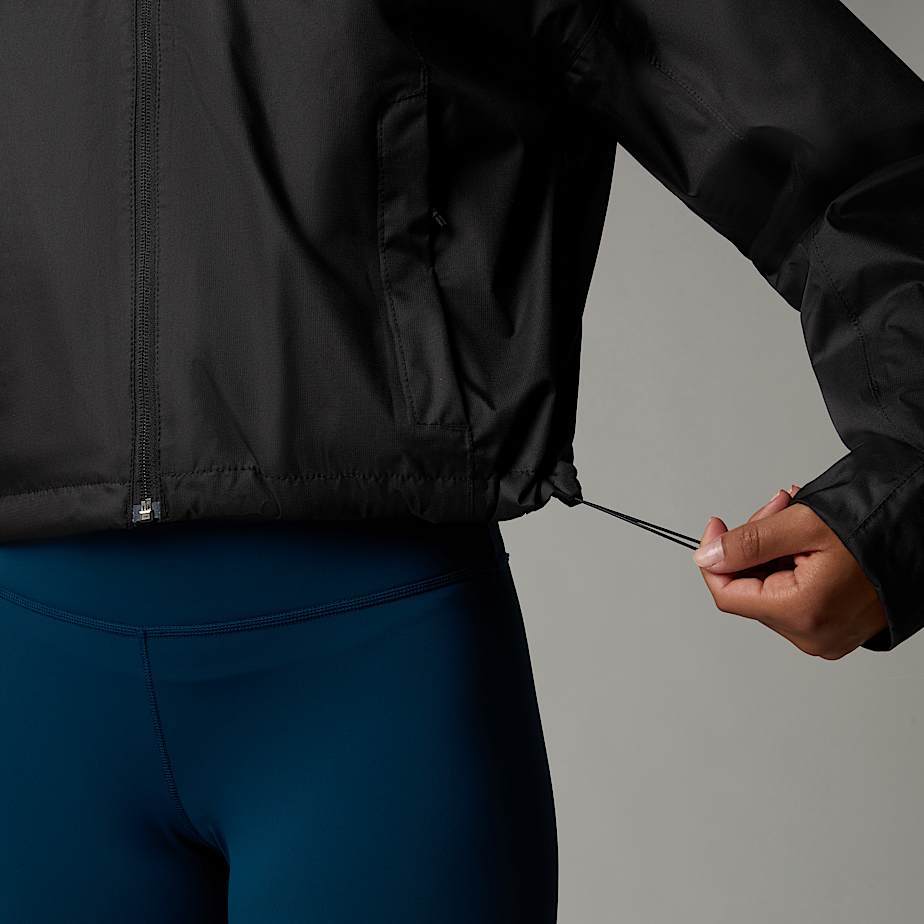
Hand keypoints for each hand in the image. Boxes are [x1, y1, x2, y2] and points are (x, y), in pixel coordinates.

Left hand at [692, 485, 887, 658]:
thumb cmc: (877, 529)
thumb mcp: (803, 525)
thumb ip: (748, 543)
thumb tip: (706, 557)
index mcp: (803, 613)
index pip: (727, 594)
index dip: (714, 557)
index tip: (716, 526)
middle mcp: (813, 635)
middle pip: (750, 588)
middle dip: (754, 543)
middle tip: (777, 505)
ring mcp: (825, 637)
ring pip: (769, 589)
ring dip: (772, 549)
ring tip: (796, 516)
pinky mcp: (835, 630)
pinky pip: (793, 596)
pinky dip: (790, 564)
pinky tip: (807, 539)